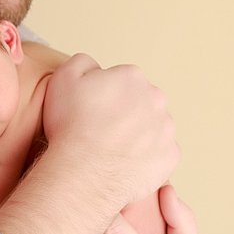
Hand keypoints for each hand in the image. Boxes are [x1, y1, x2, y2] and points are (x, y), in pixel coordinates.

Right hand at [41, 56, 177, 207]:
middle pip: (141, 102)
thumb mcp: (63, 78)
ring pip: (153, 128)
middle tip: (101, 130)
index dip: (104, 96)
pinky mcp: (170, 156)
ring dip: (138, 134)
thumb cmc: (71, 126)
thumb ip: (83, 62)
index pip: (122, 81)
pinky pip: (160, 154)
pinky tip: (125, 163)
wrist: (84, 171)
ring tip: (112, 149)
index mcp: (132, 77)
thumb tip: (95, 68)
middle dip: (125, 113)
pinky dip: (146, 158)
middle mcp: (156, 99)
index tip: (92, 110)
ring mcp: (166, 129)